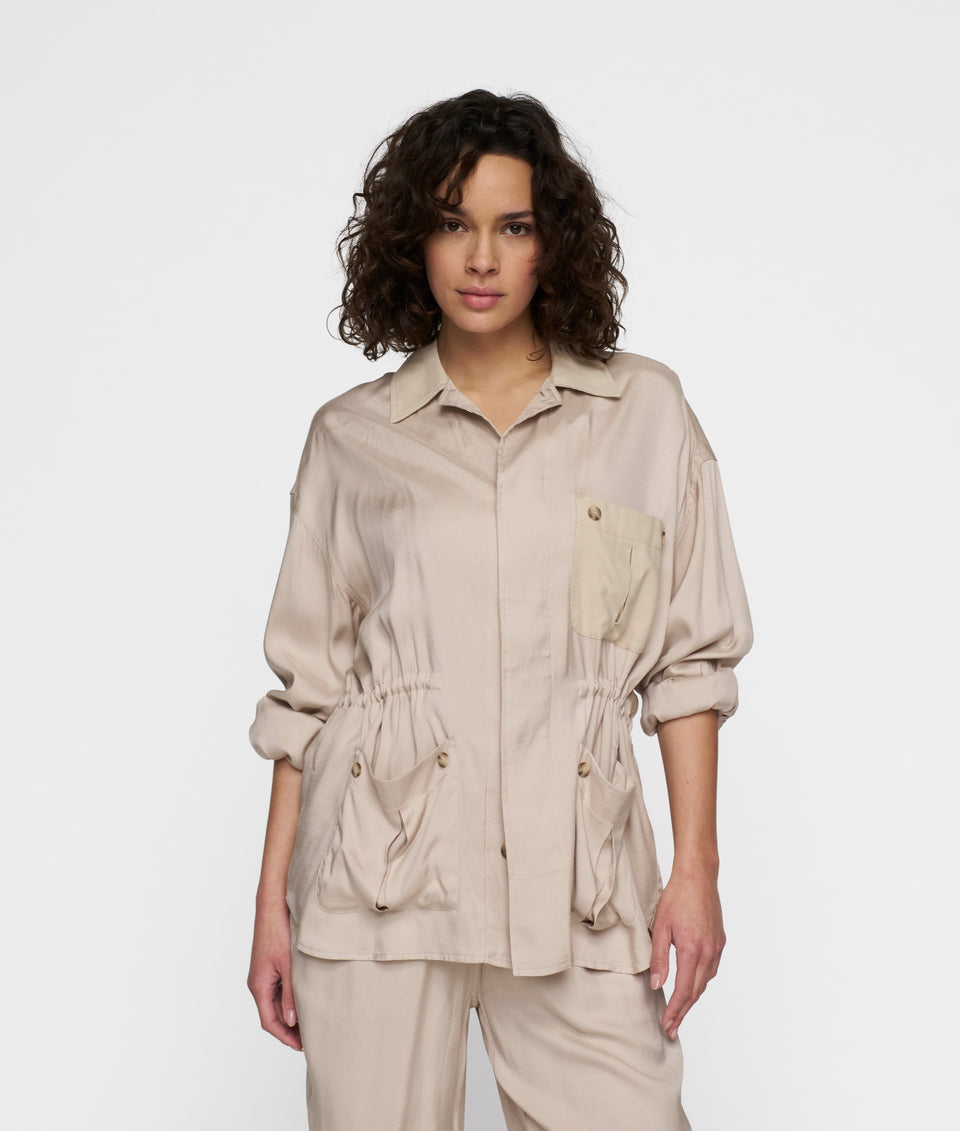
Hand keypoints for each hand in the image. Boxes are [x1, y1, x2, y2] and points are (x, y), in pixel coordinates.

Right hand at [247, 897, 301, 1050]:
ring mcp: (264, 975)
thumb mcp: (288, 965)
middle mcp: (258, 983)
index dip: (285, 1036)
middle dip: (290, 1029)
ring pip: (277, 1003)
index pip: (269, 1021)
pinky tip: (305, 1002)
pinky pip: (279, 991)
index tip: (301, 1046)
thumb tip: (293, 1021)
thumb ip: (291, 993)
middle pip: (273, 1015)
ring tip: (311, 1024)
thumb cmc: (278, 931)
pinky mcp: (270, 967)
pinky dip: (291, 1000)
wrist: (272, 906)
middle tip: (310, 1039)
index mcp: (259, 986)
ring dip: (291, 1015)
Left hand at [648, 867, 724, 1040]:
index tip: (667, 1025)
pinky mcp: (720, 941)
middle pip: (696, 991)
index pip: (683, 990)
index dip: (675, 1010)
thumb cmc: (676, 897)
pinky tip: (692, 984)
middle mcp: (709, 952)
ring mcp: (717, 947)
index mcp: (692, 949)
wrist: (698, 876)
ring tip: (680, 1010)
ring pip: (705, 981)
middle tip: (672, 1028)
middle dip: (683, 1011)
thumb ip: (659, 958)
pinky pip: (711, 969)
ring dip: (692, 998)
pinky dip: (701, 981)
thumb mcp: (660, 926)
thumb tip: (656, 985)